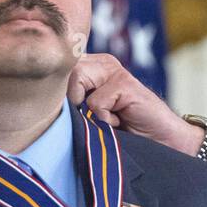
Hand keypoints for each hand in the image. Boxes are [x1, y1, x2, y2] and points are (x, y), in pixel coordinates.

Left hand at [67, 53, 206, 165]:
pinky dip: (103, 120)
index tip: (72, 112)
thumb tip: (44, 103)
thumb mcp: (90, 117)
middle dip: (70, 101)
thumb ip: (71, 104)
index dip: (56, 93)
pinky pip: (95, 102)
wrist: (163, 142)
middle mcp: (100, 64)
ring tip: (106, 120)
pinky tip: (120, 123)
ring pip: (76, 80)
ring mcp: (114, 70)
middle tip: (91, 118)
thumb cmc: (122, 133)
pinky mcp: (124, 82)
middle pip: (63, 72)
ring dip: (88, 110)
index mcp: (89, 68)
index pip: (57, 70)